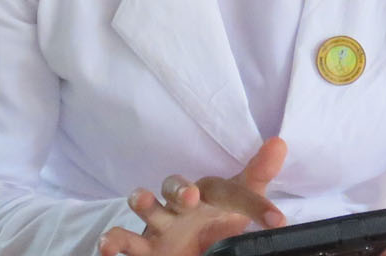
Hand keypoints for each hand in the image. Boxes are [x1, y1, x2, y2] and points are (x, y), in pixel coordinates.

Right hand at [96, 138, 288, 255]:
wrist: (191, 247)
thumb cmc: (215, 219)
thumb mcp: (239, 203)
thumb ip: (257, 178)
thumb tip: (278, 141)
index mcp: (206, 194)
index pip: (228, 190)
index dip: (251, 203)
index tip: (277, 220)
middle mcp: (179, 206)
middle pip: (173, 186)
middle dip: (179, 188)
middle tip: (191, 197)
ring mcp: (158, 225)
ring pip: (144, 206)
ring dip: (141, 201)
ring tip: (140, 201)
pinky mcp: (143, 248)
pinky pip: (122, 239)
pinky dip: (111, 241)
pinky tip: (107, 246)